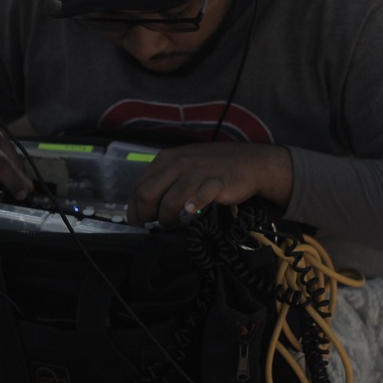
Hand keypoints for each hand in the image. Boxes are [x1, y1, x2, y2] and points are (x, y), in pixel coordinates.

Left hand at [126, 143, 292, 226]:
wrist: (249, 162)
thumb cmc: (213, 166)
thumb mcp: (183, 165)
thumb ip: (163, 179)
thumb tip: (143, 203)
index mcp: (167, 159)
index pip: (139, 186)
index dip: (133, 208)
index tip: (136, 222)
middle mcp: (179, 163)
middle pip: (148, 193)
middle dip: (146, 214)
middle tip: (153, 224)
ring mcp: (197, 172)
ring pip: (170, 200)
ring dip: (166, 217)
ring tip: (171, 222)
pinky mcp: (216, 182)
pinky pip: (201, 196)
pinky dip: (194, 205)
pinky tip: (191, 211)